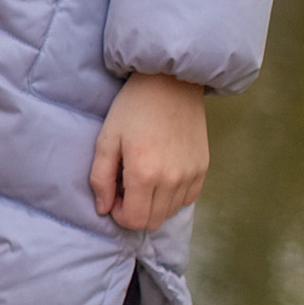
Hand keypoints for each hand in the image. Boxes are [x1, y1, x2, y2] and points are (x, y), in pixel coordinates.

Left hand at [91, 72, 210, 230]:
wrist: (170, 82)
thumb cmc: (132, 108)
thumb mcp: (107, 140)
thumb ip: (100, 178)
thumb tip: (103, 209)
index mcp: (144, 174)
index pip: (134, 221)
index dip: (119, 214)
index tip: (114, 195)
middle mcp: (172, 180)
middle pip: (153, 221)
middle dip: (135, 211)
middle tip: (127, 186)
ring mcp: (191, 175)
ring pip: (170, 212)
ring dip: (154, 204)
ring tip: (144, 177)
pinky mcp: (203, 168)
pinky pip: (187, 198)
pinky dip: (172, 195)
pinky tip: (162, 174)